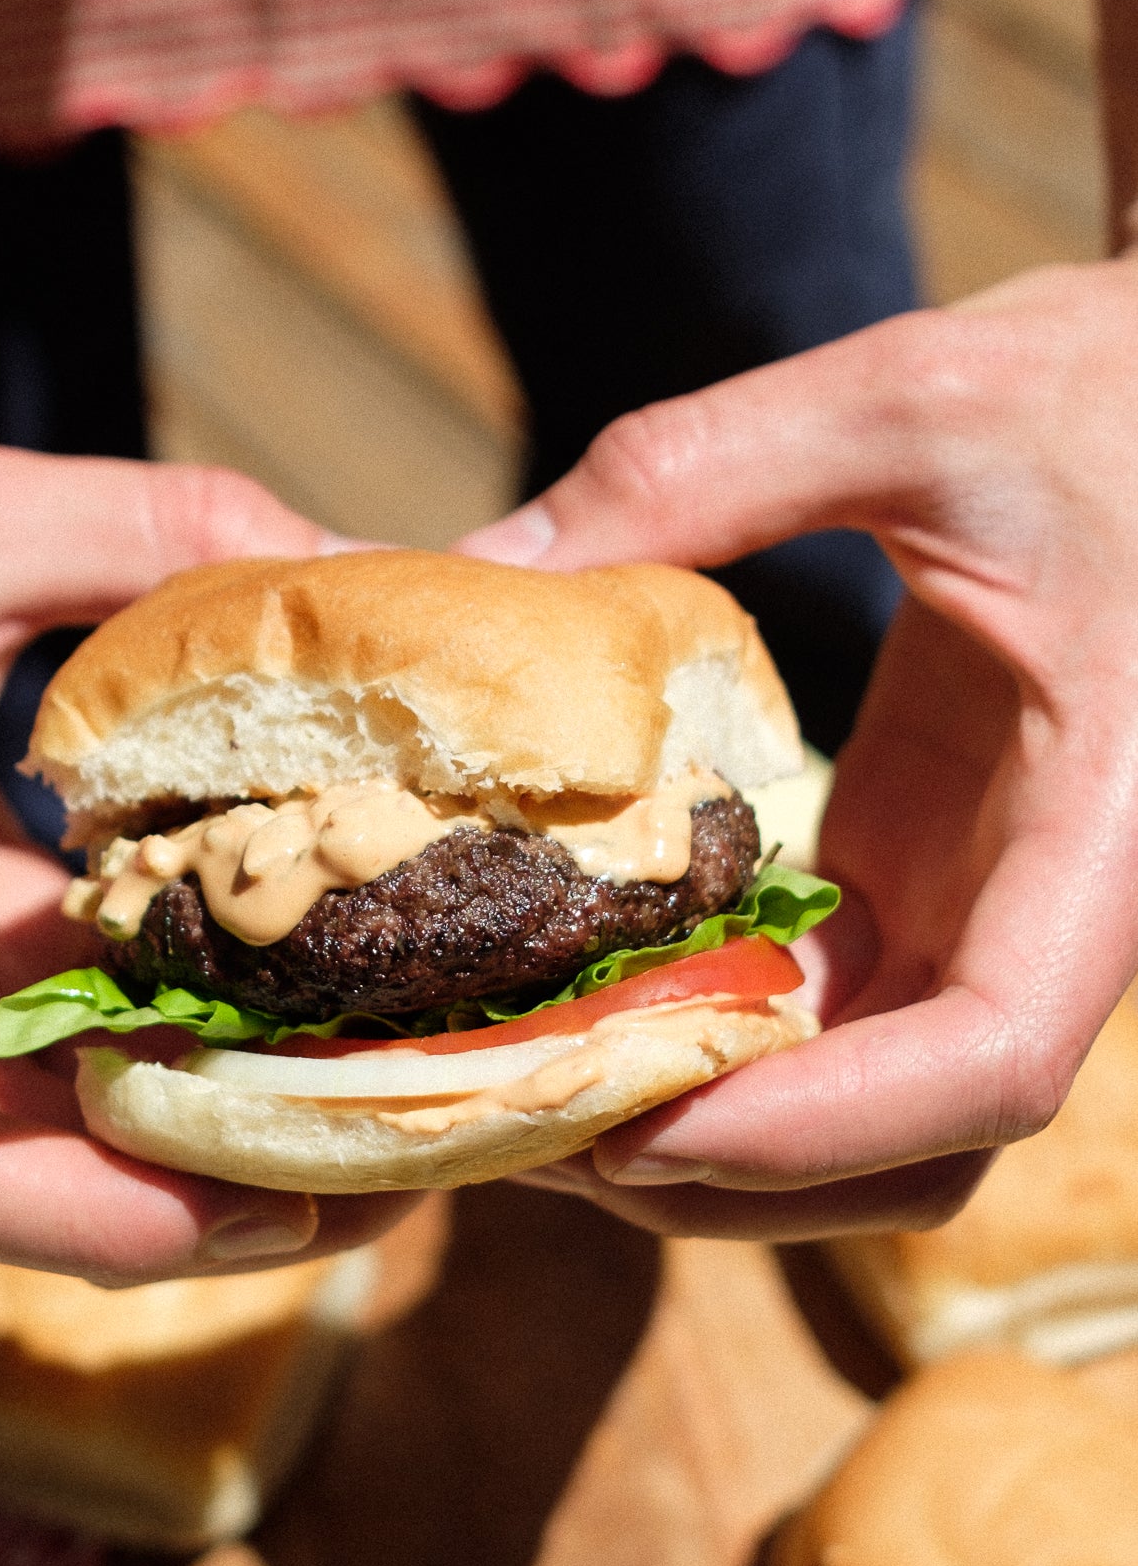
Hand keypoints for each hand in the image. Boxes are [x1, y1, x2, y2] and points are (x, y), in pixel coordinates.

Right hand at [0, 402, 419, 1278]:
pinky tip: (304, 997)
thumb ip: (152, 531)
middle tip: (391, 1170)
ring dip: (209, 1133)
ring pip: (56, 1124)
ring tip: (378, 1098)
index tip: (269, 1210)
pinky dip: (183, 1037)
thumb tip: (353, 559)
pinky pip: (69, 1036)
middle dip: (202, 1203)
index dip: (97, 1219)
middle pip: (22, 1181)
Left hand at [460, 258, 1137, 1237]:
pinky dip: (710, 1047)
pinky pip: (824, 1023)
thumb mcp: (909, 402)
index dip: (826, 1126)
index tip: (647, 1125)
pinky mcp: (921, 886)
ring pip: (869, 1117)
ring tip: (533, 1085)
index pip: (996, 1055)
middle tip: (532, 1126)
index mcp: (1098, 824)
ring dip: (711, 1135)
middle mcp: (1050, 910)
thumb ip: (703, 468)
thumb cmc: (1107, 394)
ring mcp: (983, 913)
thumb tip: (490, 563)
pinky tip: (581, 1002)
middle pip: (916, 1146)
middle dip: (733, 1172)